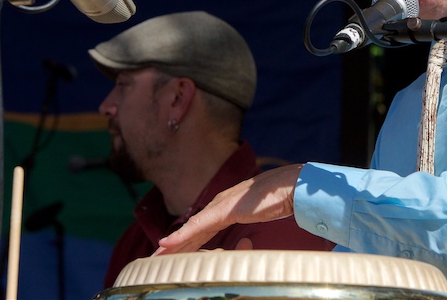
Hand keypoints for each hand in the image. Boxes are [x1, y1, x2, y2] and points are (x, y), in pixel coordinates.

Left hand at [154, 163, 302, 254]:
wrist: (292, 186)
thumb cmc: (281, 198)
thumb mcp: (260, 212)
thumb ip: (249, 216)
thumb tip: (250, 231)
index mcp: (228, 206)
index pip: (202, 228)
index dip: (186, 241)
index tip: (172, 254)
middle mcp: (220, 204)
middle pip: (192, 230)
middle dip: (174, 247)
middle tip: (154, 260)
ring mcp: (221, 206)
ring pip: (191, 230)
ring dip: (172, 245)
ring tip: (154, 258)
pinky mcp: (224, 210)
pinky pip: (199, 227)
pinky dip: (182, 236)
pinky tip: (167, 244)